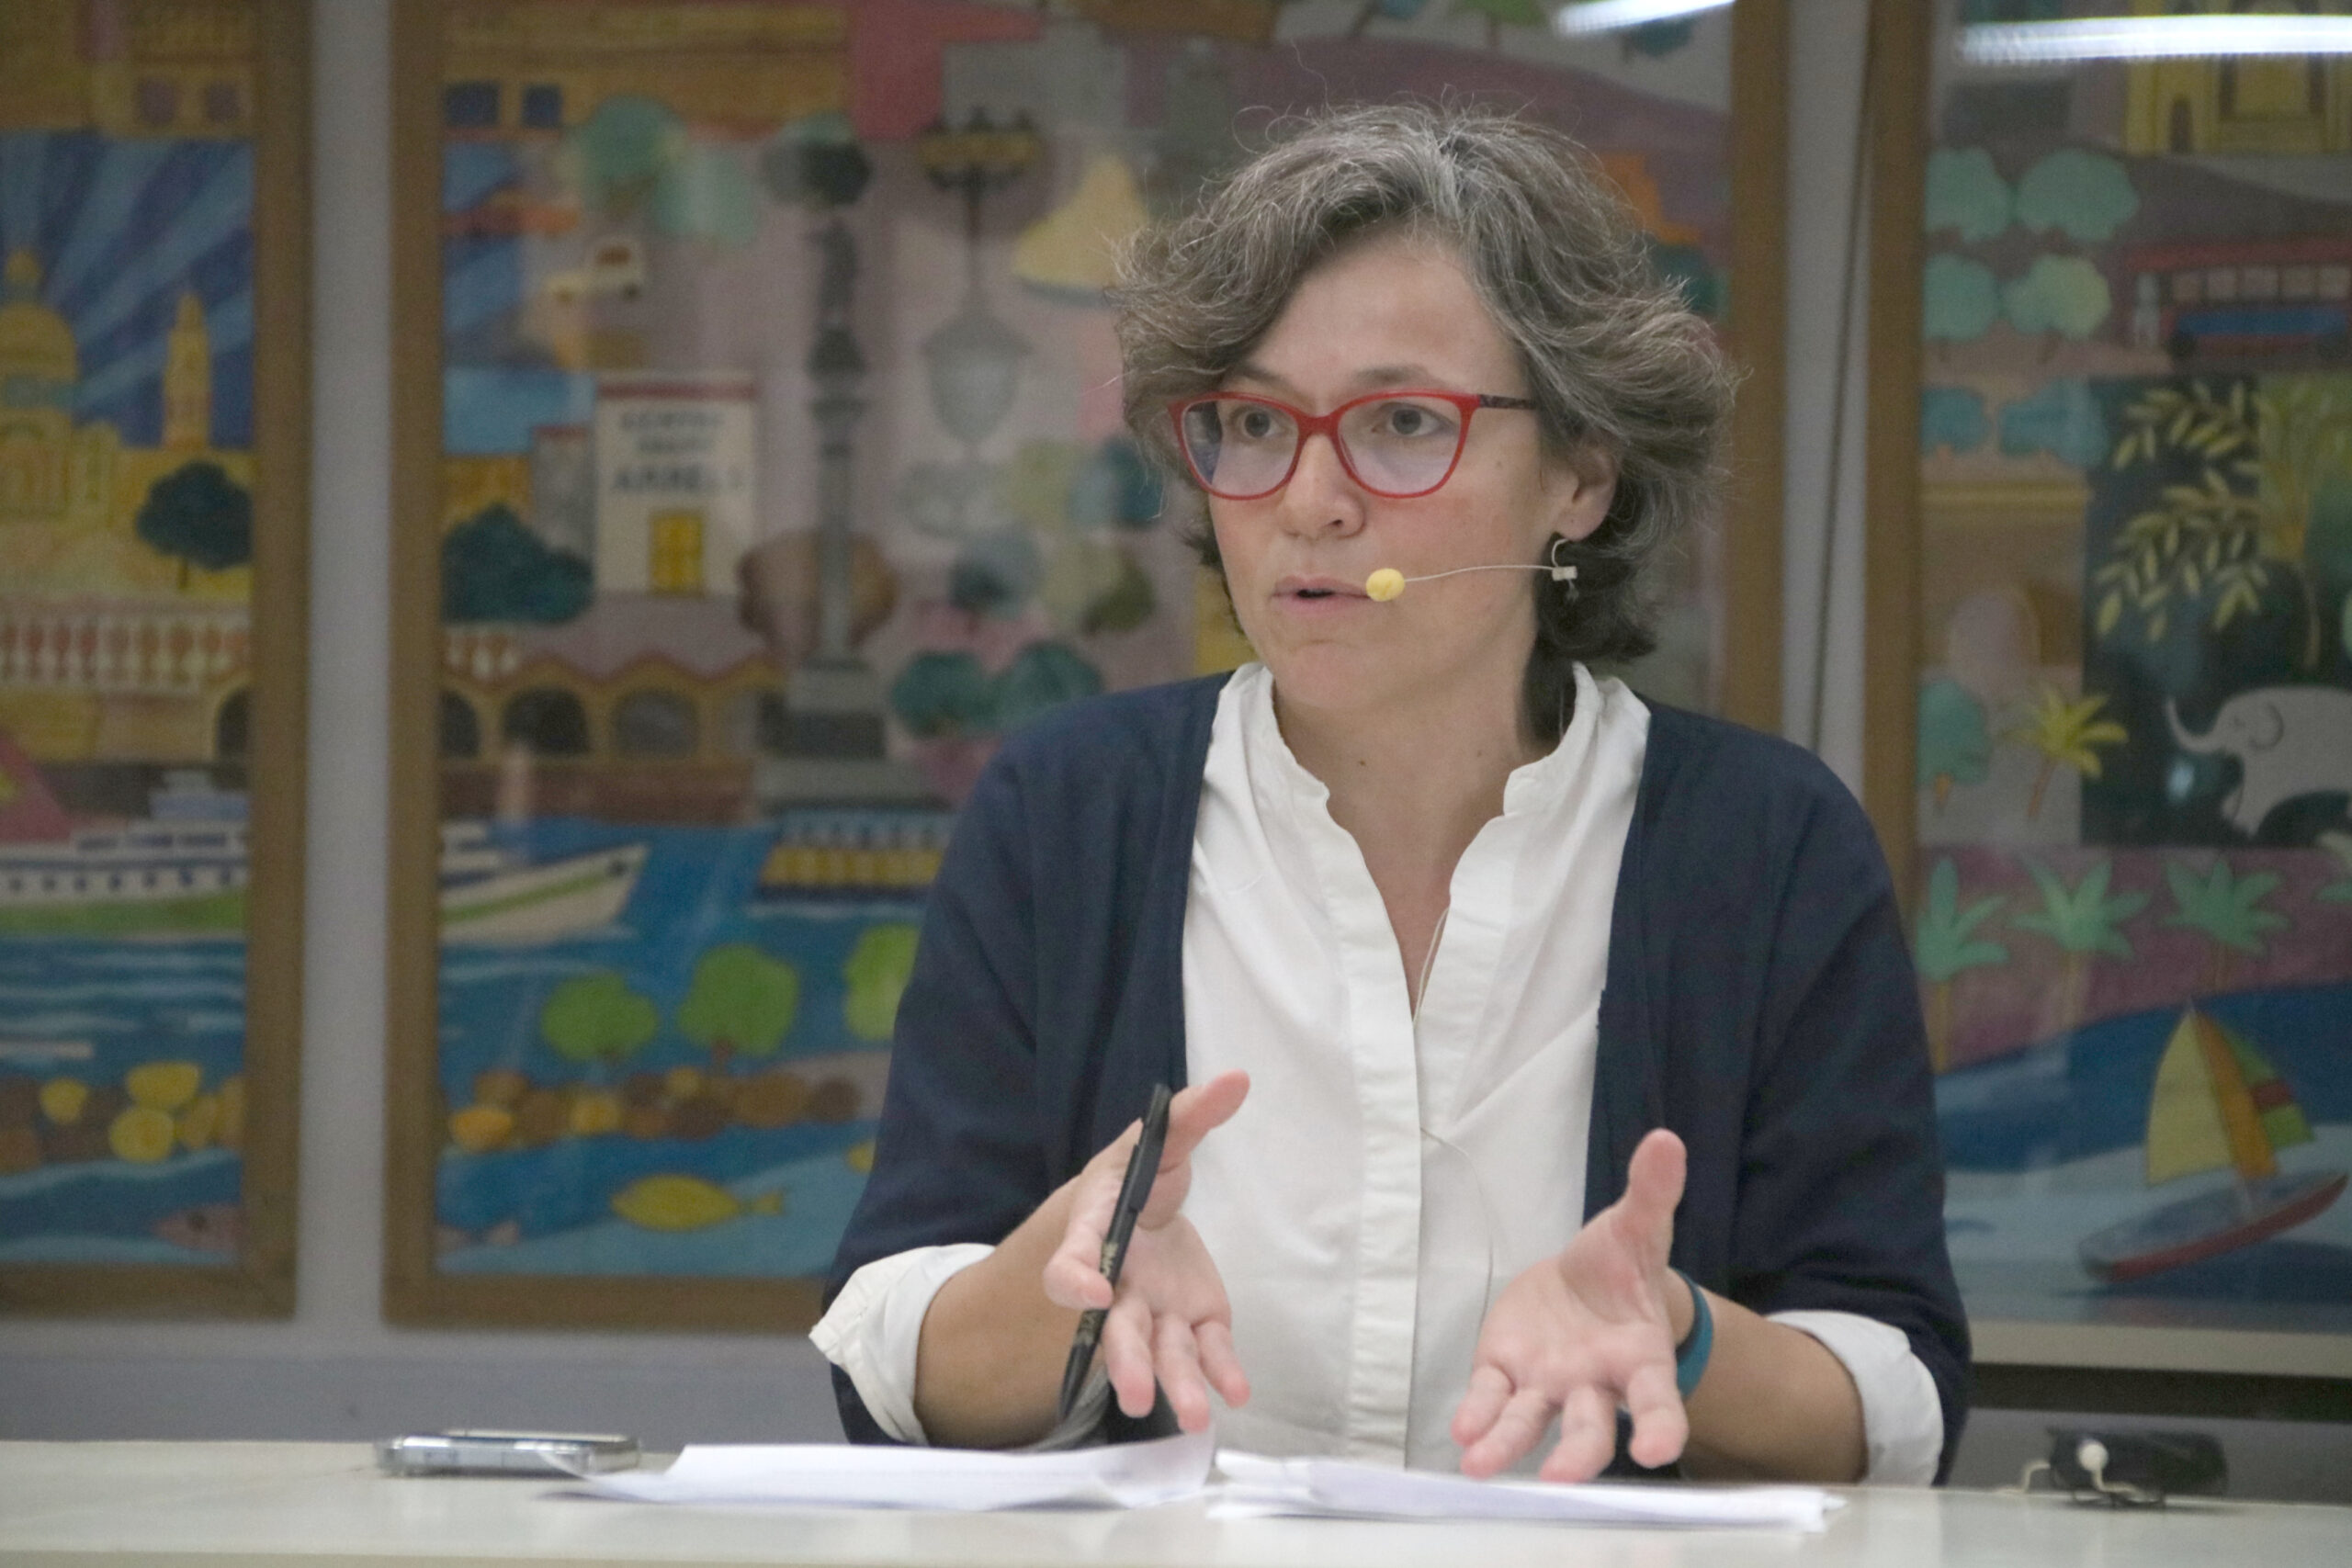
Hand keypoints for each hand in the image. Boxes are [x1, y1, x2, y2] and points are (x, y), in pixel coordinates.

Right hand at [1041, 1071, 1251, 1431]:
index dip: (1076, 1280)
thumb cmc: (1136, 1179)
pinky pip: (1204, 1350)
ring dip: (1176, 1382)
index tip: (1094, 1293)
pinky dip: (1220, 1371)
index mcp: (1097, 1236)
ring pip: (1160, 1351)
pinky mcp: (1194, 1321)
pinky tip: (1234, 1392)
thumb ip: (1188, 1117)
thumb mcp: (1156, 1142)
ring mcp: (1156, 1309)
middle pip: (1117, 1330)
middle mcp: (1120, 1285)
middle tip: (1134, 1394)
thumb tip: (1237, 1079)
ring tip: (1196, 1416)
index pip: (1071, 1265)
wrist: (1145, 1213)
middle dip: (1126, 1362)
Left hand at [1451, 1128, 1690, 1480]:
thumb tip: (1666, 1142)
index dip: (1659, 1427)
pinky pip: (1491, 1398)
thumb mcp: (1637, 1226)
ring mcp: (1548, 1385)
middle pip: (1591, 1428)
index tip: (1658, 1452)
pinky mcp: (1506, 1374)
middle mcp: (1595, 1385)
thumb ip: (1652, 1193)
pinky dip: (1478, 1416)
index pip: (1657, 1402)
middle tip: (1563, 1479)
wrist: (1584, 1280)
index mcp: (1639, 1358)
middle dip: (1579, 1455)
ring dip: (1507, 1445)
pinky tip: (1463, 1433)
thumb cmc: (1620, 1268)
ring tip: (1481, 1467)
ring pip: (1531, 1423)